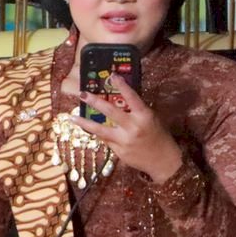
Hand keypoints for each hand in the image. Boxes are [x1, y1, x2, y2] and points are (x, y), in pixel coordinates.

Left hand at [66, 74, 184, 183]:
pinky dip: (99, 134)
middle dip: (95, 102)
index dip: (122, 86)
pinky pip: (105, 140)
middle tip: (82, 94)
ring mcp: (124, 141)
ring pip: (100, 130)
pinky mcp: (118, 152)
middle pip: (110, 112)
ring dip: (84, 123)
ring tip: (72, 117)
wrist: (164, 161)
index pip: (132, 98)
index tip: (112, 75)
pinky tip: (90, 129)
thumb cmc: (158, 136)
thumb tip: (119, 99)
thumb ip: (136, 110)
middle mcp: (133, 128)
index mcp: (144, 117)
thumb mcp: (151, 119)